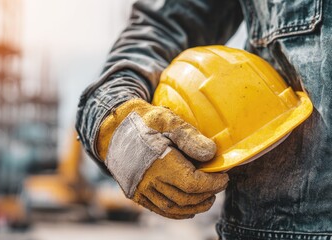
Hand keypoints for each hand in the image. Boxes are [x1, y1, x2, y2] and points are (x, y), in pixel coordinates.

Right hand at [97, 98, 227, 218]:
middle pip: (186, 198)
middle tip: (218, 186)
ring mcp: (141, 189)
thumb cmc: (143, 122)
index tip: (224, 178)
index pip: (193, 183)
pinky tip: (186, 208)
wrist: (114, 130)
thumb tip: (211, 153)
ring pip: (173, 207)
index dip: (212, 184)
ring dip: (194, 207)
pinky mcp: (135, 193)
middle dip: (207, 195)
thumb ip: (189, 136)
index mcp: (160, 163)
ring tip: (207, 199)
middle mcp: (149, 181)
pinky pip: (159, 209)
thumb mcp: (166, 120)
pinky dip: (176, 212)